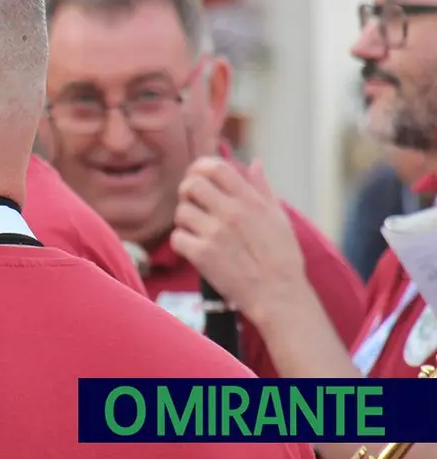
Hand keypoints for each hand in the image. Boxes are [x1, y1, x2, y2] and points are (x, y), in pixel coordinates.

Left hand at [170, 157, 307, 322]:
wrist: (278, 295)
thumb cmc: (282, 257)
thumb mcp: (279, 217)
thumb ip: (263, 188)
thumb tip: (255, 163)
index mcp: (250, 201)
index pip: (216, 167)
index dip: (201, 167)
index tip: (198, 175)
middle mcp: (231, 213)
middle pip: (191, 184)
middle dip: (187, 191)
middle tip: (193, 203)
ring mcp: (214, 234)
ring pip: (181, 211)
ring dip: (185, 219)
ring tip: (197, 229)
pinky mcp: (201, 255)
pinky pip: (177, 238)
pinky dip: (182, 242)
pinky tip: (194, 248)